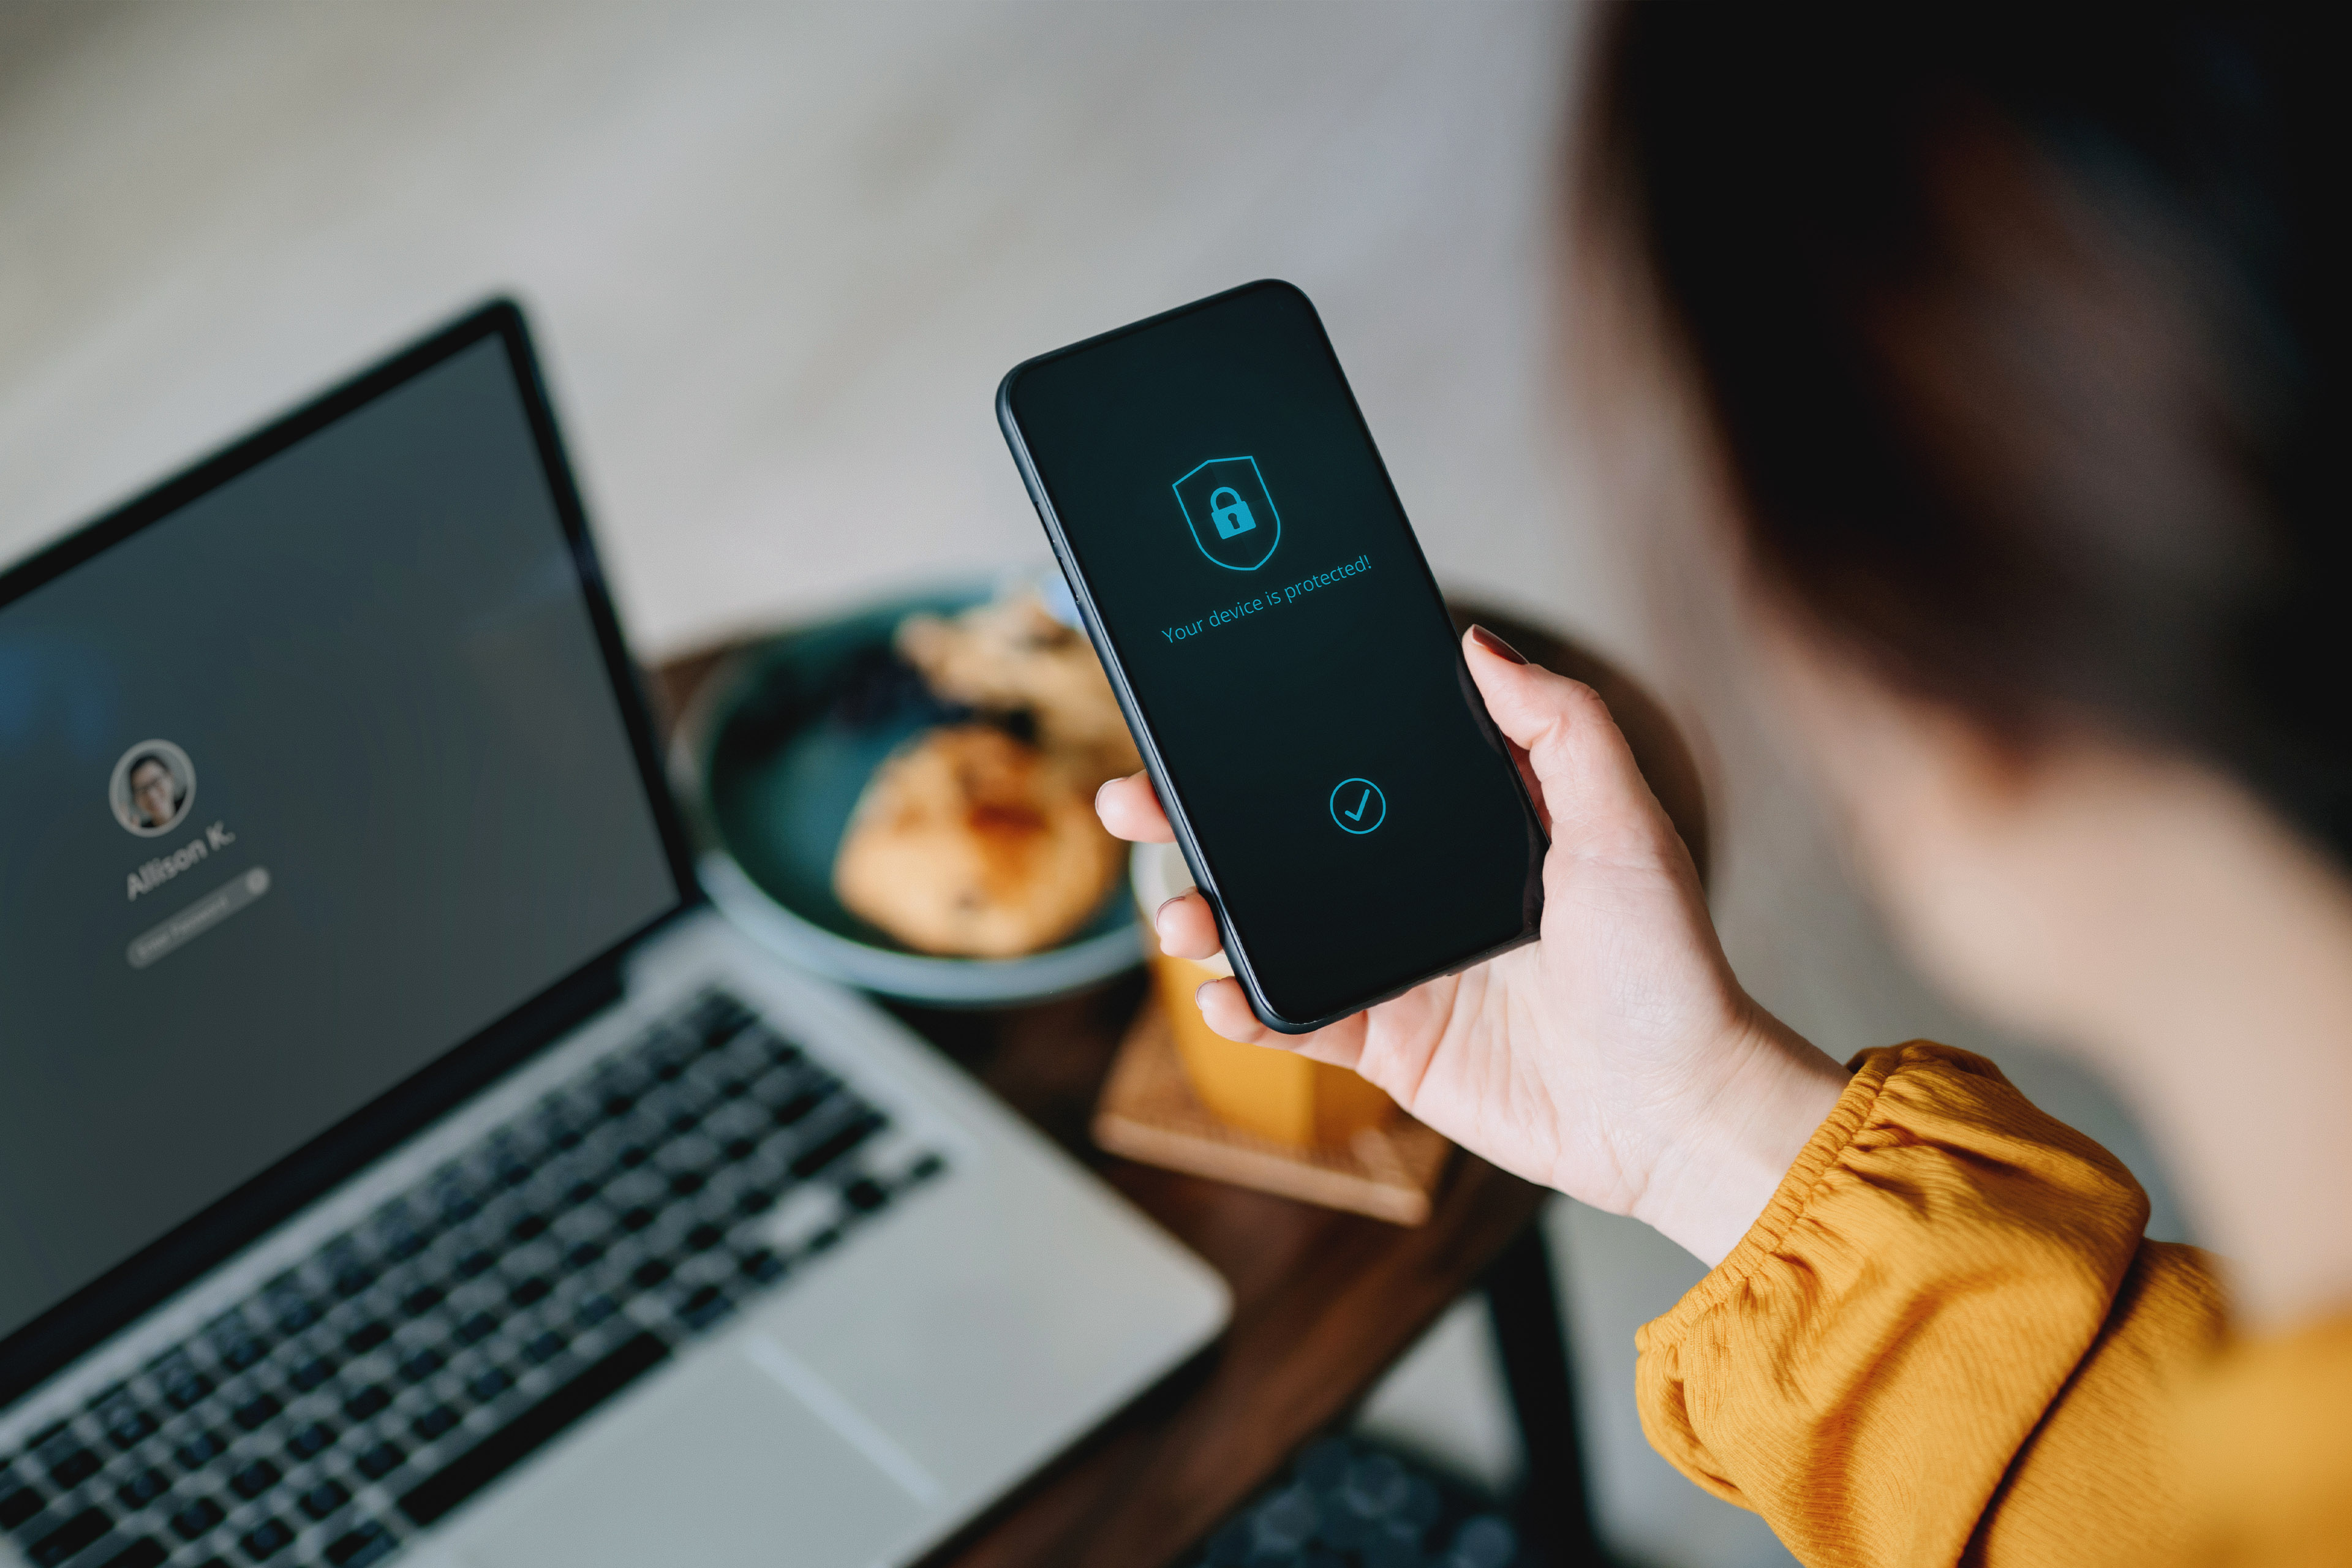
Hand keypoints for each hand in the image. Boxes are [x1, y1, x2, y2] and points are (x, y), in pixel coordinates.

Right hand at [1097, 627, 1850, 1263]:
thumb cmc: (1666, 965)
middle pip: (1279, 842)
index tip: (1207, 706)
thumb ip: (1558, 725)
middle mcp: (1411, 891)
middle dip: (1193, 820)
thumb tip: (1477, 643)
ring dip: (1202, 915)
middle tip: (1132, 802)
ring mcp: (1390, 968)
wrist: (1675, 1107)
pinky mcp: (1383, 1045)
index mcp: (1455, 828)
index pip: (1345, 768)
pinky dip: (1244, 1009)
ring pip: (1267, 929)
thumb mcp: (1622, 820)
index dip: (1273, 740)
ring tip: (1179, 913)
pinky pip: (1292, 1019)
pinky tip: (1221, 995)